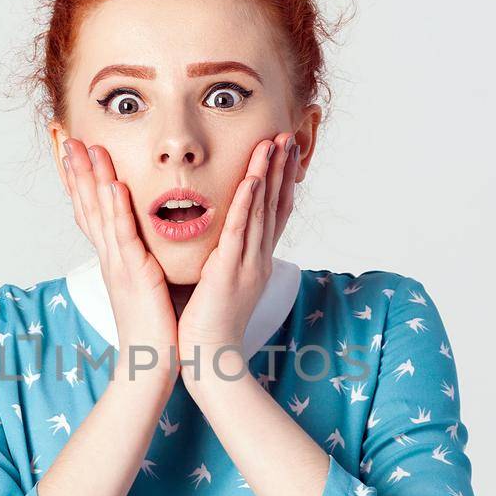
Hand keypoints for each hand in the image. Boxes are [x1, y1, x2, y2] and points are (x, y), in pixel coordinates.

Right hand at [60, 137, 178, 382]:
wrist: (150, 362)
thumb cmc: (153, 327)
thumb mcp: (145, 284)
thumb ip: (141, 259)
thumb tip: (145, 242)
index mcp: (113, 258)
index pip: (90, 211)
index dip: (79, 181)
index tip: (72, 151)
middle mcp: (109, 257)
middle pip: (86, 205)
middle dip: (75, 170)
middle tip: (65, 136)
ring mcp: (119, 264)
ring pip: (101, 213)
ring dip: (92, 179)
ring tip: (86, 147)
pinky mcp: (135, 274)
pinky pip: (124, 236)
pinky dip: (117, 209)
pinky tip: (114, 185)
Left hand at [177, 131, 299, 373]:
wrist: (210, 359)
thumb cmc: (208, 325)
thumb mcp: (220, 283)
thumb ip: (223, 259)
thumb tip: (219, 241)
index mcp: (255, 261)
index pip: (272, 213)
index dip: (280, 181)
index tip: (283, 152)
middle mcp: (257, 259)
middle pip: (274, 205)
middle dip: (282, 169)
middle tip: (287, 135)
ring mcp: (247, 265)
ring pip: (260, 211)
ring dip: (268, 175)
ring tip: (273, 143)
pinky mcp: (229, 272)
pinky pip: (240, 231)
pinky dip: (246, 203)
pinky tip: (252, 179)